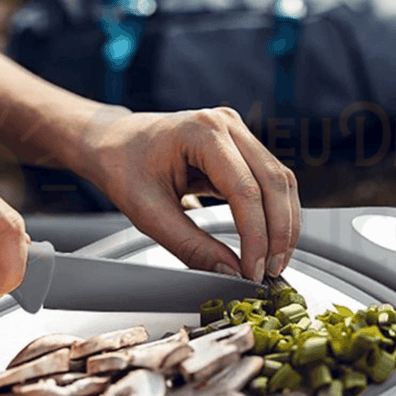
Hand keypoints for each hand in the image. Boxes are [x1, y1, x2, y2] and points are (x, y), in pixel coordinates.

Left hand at [78, 107, 299, 281]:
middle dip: (279, 232)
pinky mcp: (239, 146)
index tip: (252, 270)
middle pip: (274, 181)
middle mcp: (226, 124)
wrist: (111, 141)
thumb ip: (191, 245)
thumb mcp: (149, 213)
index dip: (255, 235)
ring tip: (275, 260)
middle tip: (272, 270)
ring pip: (280, 180)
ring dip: (283, 223)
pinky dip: (274, 212)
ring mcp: (236, 132)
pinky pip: (269, 180)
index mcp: (202, 131)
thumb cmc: (122, 166)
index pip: (246, 189)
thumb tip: (228, 272)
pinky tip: (270, 240)